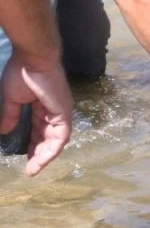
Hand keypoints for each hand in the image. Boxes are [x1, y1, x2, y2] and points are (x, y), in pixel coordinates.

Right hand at [0, 53, 72, 175]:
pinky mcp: (65, 112)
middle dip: (39, 154)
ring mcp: (62, 112)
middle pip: (49, 138)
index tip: (25, 160)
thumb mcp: (12, 99)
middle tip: (30, 169)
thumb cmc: (22, 73)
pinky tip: (43, 159)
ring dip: (46, 156)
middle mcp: (55, 111)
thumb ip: (11, 115)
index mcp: (43, 107)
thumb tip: (4, 131)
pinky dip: (53, 148)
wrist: (33, 58)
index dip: (33, 145)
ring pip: (56, 140)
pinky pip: (61, 135)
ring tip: (34, 169)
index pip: (40, 131)